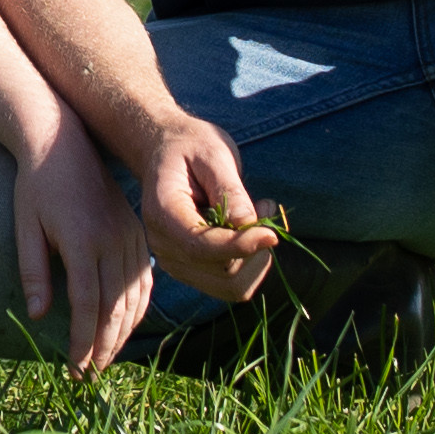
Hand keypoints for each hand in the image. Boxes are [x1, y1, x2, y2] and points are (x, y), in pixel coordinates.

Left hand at [7, 129, 162, 369]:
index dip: (81, 342)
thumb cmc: (35, 186)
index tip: (74, 370)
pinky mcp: (136, 231)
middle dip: (103, 347)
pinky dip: (137, 308)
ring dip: (122, 333)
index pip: (87, 306)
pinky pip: (144, 279)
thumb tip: (37, 316)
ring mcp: (129, 235)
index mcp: (83, 242)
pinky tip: (125, 326)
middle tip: (88, 377)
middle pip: (115, 308)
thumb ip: (33, 271)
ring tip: (104, 359)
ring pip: (134, 297)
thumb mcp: (25, 227)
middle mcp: (113, 241)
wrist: (63, 142)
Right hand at [135, 114, 281, 302]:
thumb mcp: (213, 155)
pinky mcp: (190, 270)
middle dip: (255, 249)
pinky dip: (250, 261)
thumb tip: (251, 227)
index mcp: (162, 214)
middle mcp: (163, 246)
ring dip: (256, 256)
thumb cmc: (191, 147)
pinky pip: (231, 283)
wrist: (164, 152)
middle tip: (264, 207)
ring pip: (232, 286)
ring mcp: (175, 262)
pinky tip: (249, 230)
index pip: (202, 247)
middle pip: (223, 274)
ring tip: (258, 215)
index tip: (272, 234)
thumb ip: (231, 191)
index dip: (241, 245)